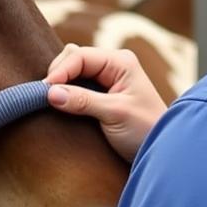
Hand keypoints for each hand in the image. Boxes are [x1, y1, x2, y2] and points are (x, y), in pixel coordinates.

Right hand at [45, 44, 167, 161]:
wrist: (162, 151)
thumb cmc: (145, 130)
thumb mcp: (115, 114)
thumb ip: (83, 101)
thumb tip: (50, 92)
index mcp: (120, 62)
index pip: (80, 56)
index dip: (60, 71)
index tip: (44, 91)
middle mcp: (113, 65)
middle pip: (73, 59)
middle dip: (58, 75)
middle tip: (44, 97)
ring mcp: (107, 79)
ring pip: (72, 71)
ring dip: (60, 84)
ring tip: (49, 101)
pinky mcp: (101, 94)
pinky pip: (76, 85)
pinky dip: (65, 93)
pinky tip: (58, 104)